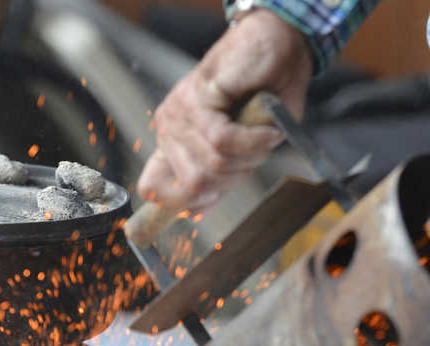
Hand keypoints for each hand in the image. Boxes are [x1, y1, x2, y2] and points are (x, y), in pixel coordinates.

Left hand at [136, 9, 313, 211]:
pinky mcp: (195, 98)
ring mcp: (179, 113)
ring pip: (213, 166)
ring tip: (262, 135)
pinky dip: (254, 141)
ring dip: (250, 158)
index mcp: (175, 144)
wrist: (275, 46)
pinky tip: (266, 130)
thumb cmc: (262, 95)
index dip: (179, 203)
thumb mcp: (242, 151)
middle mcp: (169, 129)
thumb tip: (195, 214)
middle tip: (255, 154)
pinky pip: (223, 141)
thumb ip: (217, 181)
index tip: (202, 207)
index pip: (154, 186)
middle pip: (195, 186)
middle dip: (235, 179)